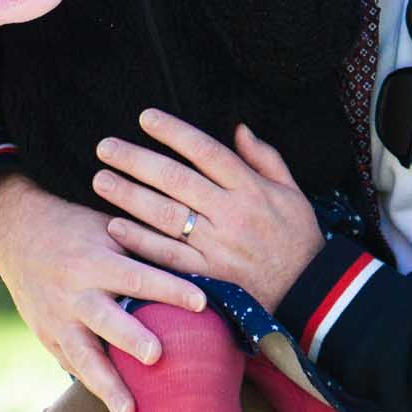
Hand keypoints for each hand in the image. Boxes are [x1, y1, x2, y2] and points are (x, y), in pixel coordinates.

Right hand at [0, 173, 207, 411]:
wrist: (18, 234)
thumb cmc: (80, 229)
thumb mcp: (109, 226)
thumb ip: (144, 246)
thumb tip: (198, 262)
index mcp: (95, 260)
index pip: (137, 276)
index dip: (169, 289)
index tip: (202, 303)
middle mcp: (74, 292)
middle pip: (105, 319)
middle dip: (130, 339)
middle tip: (156, 357)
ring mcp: (57, 319)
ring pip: (82, 356)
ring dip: (106, 386)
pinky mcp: (47, 338)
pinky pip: (71, 365)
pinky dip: (92, 385)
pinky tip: (115, 407)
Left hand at [94, 110, 324, 305]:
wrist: (310, 294)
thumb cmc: (299, 238)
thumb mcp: (292, 192)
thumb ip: (265, 158)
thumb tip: (239, 128)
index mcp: (252, 189)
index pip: (207, 151)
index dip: (174, 132)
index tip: (144, 117)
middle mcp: (233, 214)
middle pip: (177, 179)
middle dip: (137, 160)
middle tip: (105, 147)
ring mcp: (218, 246)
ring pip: (166, 215)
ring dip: (129, 196)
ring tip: (101, 179)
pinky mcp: (208, 276)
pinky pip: (167, 256)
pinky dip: (140, 241)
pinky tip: (115, 226)